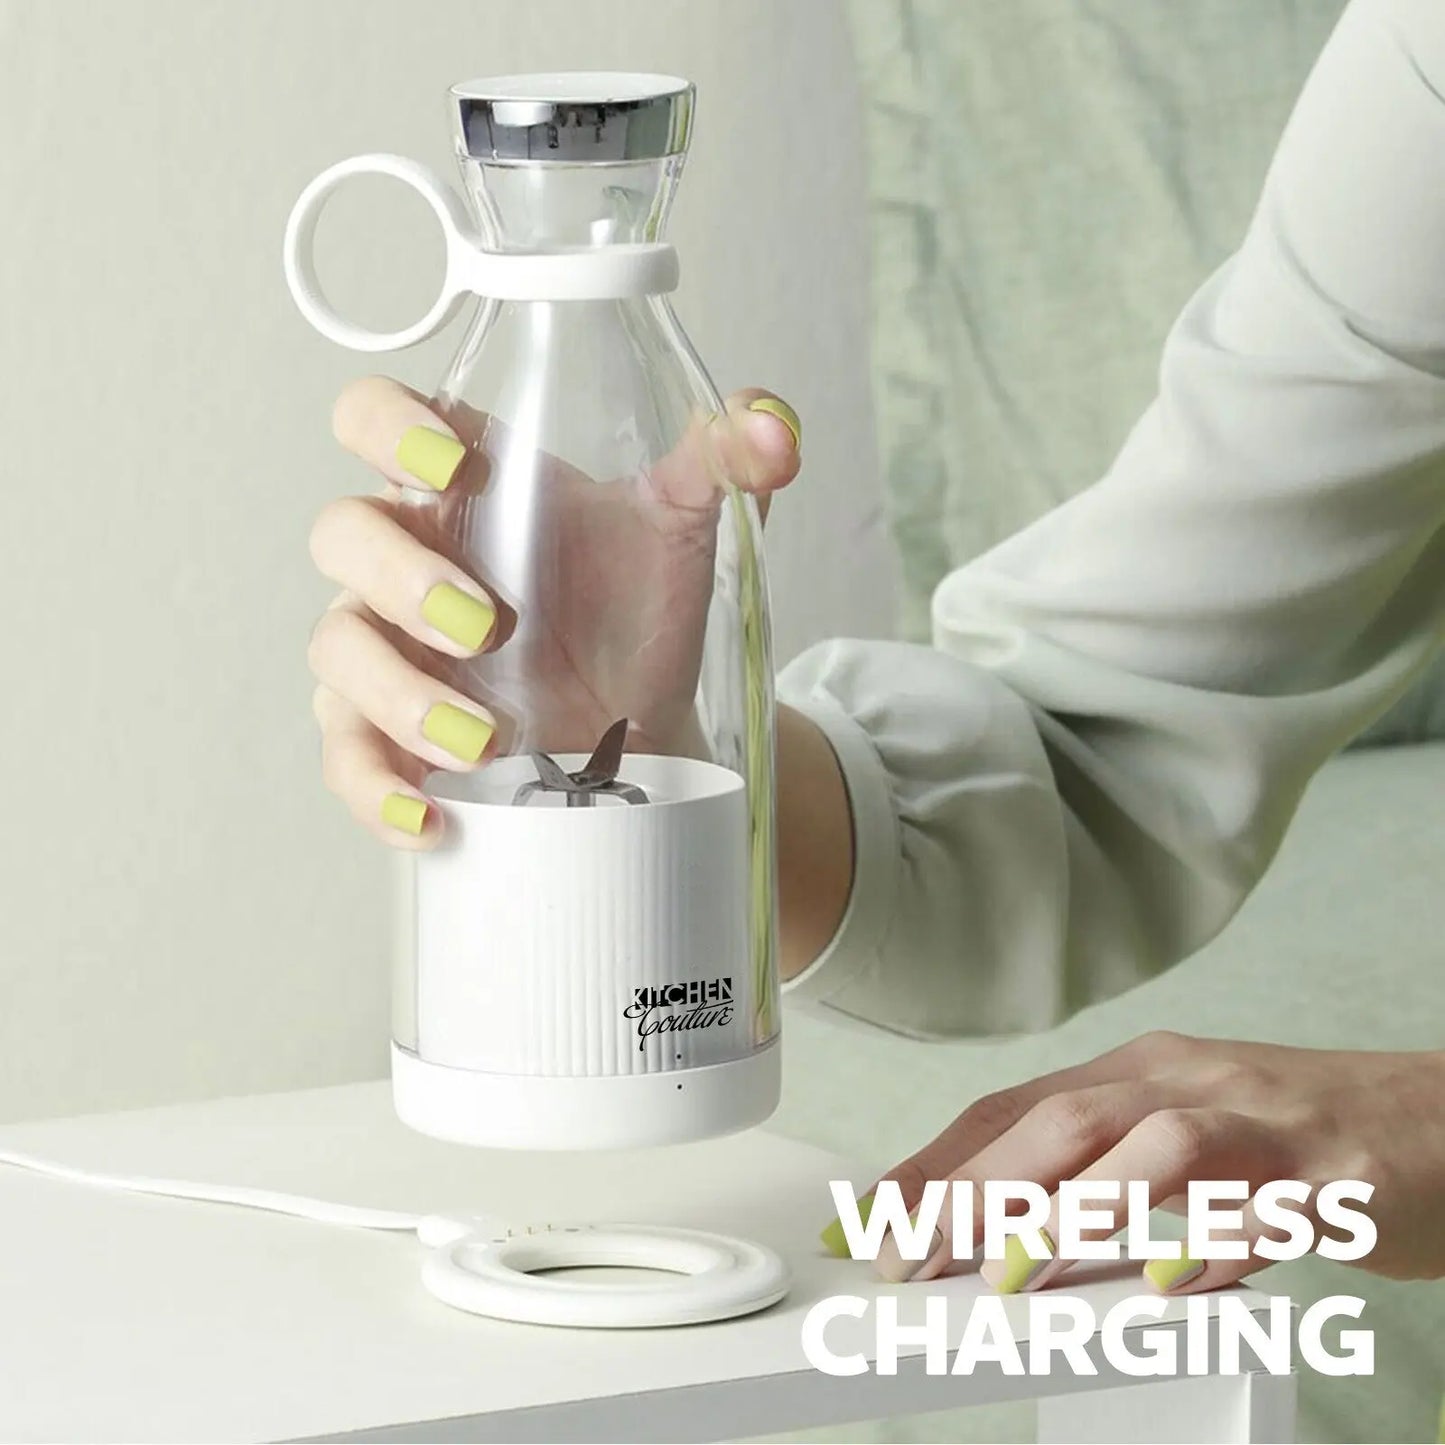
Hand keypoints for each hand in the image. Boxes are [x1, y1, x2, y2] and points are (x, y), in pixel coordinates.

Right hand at [307, 376, 800, 844]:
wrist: (647, 725)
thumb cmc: (638, 608)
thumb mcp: (686, 529)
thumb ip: (725, 463)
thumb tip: (775, 427)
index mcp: (460, 486)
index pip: (376, 417)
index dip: (389, 426)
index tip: (454, 462)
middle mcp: (406, 557)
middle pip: (342, 535)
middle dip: (403, 577)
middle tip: (489, 625)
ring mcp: (388, 649)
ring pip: (337, 650)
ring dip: (398, 692)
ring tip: (484, 739)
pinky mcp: (387, 734)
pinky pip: (344, 759)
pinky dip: (374, 788)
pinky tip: (427, 817)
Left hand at [871, 1032, 1444, 1288]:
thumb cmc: (1305, 1139)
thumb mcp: (1189, 1140)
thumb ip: (1108, 1181)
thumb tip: (1014, 1237)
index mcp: (1147, 1071)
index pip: (1017, 1107)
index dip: (937, 1161)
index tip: (872, 1217)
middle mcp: (1194, 1082)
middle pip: (1065, 1119)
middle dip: (974, 1188)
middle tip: (906, 1254)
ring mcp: (1266, 1125)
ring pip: (1156, 1145)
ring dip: (1076, 1210)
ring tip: (1010, 1271)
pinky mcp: (1339, 1178)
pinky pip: (1269, 1207)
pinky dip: (1216, 1241)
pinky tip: (1173, 1280)